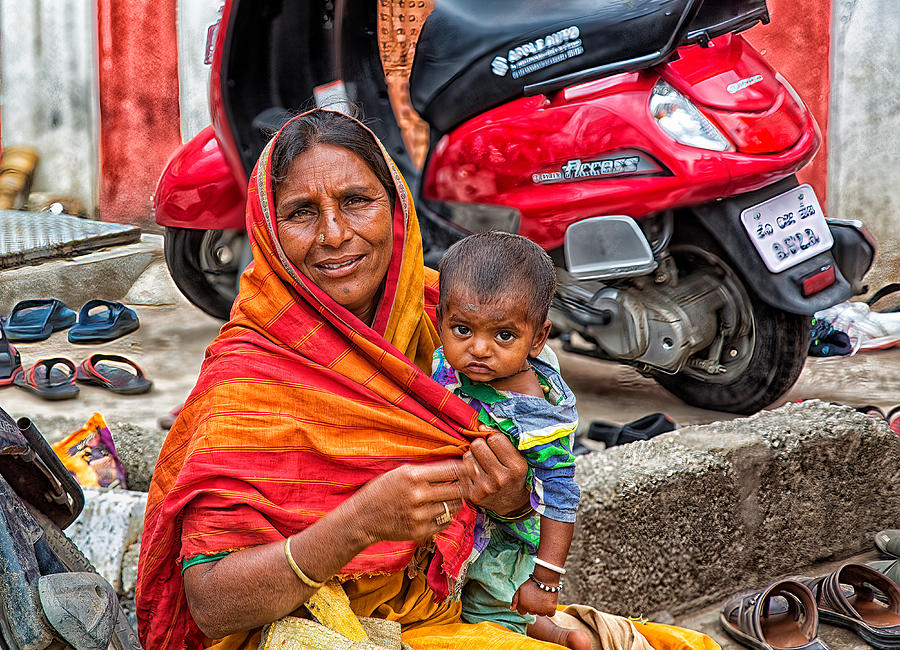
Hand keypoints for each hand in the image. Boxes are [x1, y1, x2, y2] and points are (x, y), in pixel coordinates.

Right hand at [351, 461, 468, 544]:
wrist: (363, 518)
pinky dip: (448, 516)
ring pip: (454, 507)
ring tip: (452, 496)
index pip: (452, 470)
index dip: (466, 468)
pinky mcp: (420, 532)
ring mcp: (420, 516)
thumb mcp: (400, 472)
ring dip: (456, 501)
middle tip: (467, 483)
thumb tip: (455, 466)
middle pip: (458, 489)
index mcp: (413, 476)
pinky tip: (442, 510)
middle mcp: (418, 496)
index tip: (470, 468)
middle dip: (465, 485)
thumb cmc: (381, 491)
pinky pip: (446, 522)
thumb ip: (426, 471)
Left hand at [459, 431, 529, 515]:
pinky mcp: (472, 495)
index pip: (495, 438)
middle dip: (481, 445)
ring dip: (473, 457)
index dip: (493, 437)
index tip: (496, 443)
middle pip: (477, 445)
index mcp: (516, 467)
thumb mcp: (518, 457)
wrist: (512, 505)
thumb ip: (503, 438)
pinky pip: (461, 469)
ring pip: (467, 456)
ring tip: (482, 464)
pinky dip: (468, 469)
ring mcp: (485, 488)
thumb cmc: (515, 475)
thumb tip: (481, 425)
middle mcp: (500, 478)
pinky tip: (477, 474)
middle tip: (487, 453)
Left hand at [511, 577, 558, 616]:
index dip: (525, 605)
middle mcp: (532, 610)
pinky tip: (548, 602)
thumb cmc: (532, 583)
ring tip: (542, 598)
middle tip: (536, 597)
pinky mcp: (551, 610)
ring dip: (541, 609)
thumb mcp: (520, 589)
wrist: (545, 579)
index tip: (529, 599)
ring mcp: (541, 611)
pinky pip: (550, 614)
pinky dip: (550, 609)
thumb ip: (514, 600)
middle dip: (533, 606)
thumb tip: (511, 609)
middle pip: (532, 612)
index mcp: (523, 605)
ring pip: (541, 613)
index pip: (522, 612)